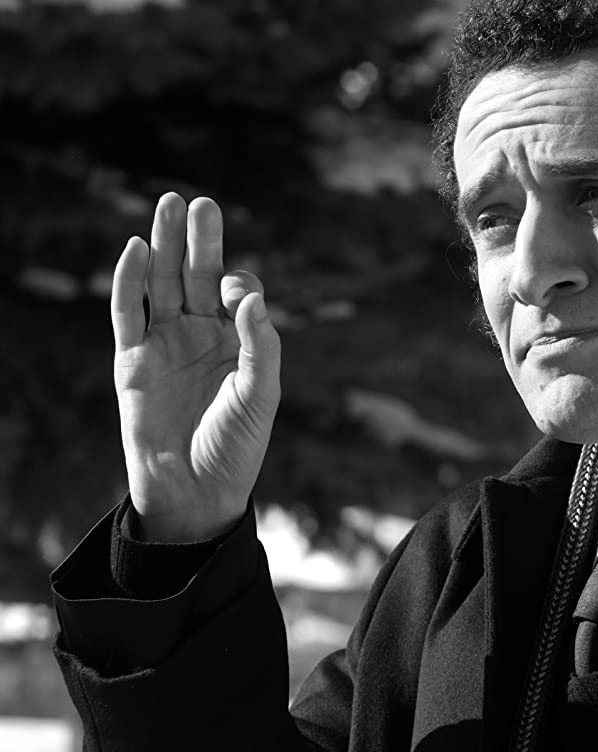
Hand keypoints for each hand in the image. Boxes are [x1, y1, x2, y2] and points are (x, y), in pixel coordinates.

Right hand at [112, 193, 280, 541]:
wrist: (195, 492)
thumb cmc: (236, 446)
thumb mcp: (260, 396)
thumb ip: (259, 346)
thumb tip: (252, 297)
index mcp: (237, 343)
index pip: (237, 295)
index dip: (238, 284)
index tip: (235, 294)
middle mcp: (201, 337)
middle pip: (198, 277)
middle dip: (199, 241)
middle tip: (200, 203)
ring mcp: (164, 345)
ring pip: (161, 285)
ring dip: (164, 247)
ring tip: (168, 205)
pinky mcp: (132, 361)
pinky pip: (127, 314)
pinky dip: (127, 281)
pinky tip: (134, 248)